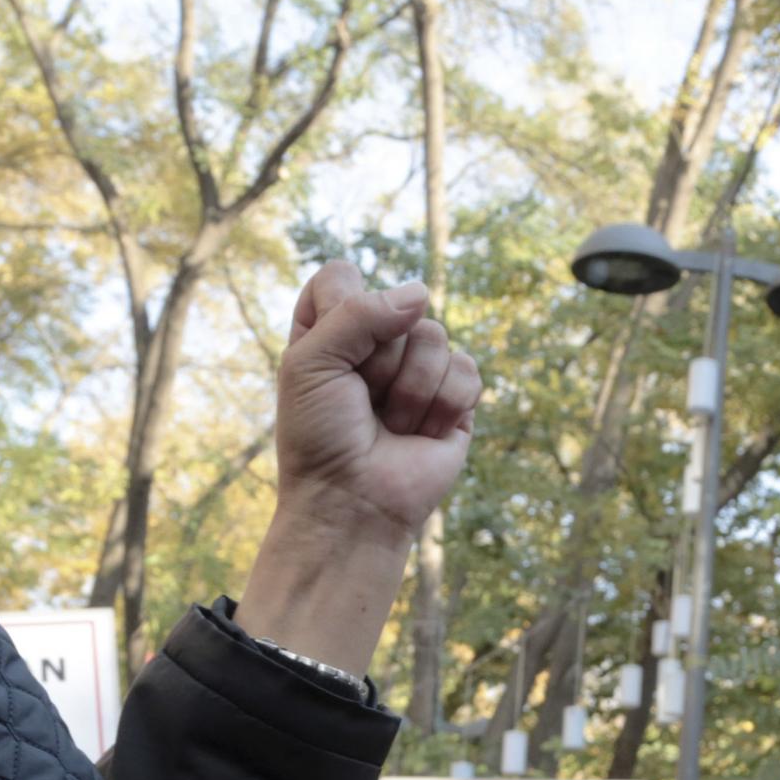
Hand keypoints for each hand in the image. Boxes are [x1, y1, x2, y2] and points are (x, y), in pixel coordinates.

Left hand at [272, 259, 477, 546]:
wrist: (353, 502)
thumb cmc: (319, 436)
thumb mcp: (312, 362)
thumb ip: (359, 312)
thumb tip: (421, 293)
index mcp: (331, 329)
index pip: (344, 277)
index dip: (343, 308)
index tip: (329, 355)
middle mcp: (377, 345)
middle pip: (399, 307)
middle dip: (380, 360)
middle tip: (363, 400)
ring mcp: (420, 372)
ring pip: (436, 337)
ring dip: (411, 389)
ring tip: (392, 424)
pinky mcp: (456, 402)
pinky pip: (467, 371)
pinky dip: (443, 405)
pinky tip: (422, 433)